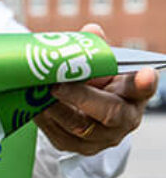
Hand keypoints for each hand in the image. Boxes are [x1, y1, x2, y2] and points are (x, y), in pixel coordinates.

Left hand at [33, 24, 157, 155]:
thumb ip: (95, 49)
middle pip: (108, 112)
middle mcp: (122, 121)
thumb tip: (91, 31)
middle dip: (81, 97)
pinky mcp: (73, 146)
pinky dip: (42, 117)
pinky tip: (31, 102)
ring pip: (77, 126)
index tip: (146, 73)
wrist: (79, 112)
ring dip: (54, 107)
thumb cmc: (94, 84)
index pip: (142, 88)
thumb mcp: (99, 67)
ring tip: (37, 91)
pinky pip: (57, 133)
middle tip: (57, 85)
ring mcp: (99, 138)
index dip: (143, 83)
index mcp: (134, 96)